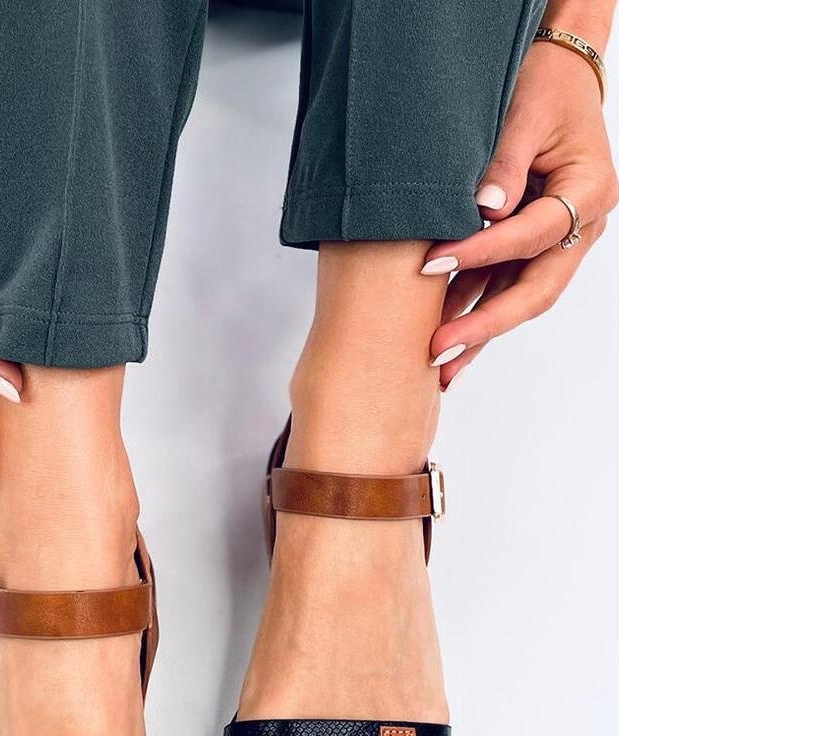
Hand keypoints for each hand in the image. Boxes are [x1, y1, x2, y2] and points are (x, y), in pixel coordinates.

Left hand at [422, 41, 618, 389]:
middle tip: (439, 349)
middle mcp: (584, 226)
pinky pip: (504, 288)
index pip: (533, 234)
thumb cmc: (545, 86)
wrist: (559, 80)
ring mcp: (561, 244)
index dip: (482, 252)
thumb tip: (484, 210)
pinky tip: (446, 342)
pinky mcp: (535, 250)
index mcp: (591, 192)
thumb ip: (505, 162)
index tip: (433, 264)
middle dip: (485, 323)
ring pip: (519, 299)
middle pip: (536, 289)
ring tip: (438, 367)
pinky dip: (474, 312)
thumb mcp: (524, 113)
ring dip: (477, 332)